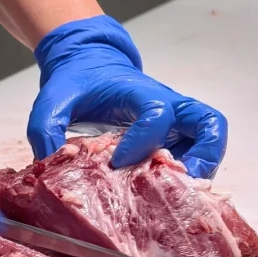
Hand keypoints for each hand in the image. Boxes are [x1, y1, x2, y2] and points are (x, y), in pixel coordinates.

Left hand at [27, 18, 226, 179]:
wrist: (88, 65)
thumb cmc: (76, 83)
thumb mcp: (53, 100)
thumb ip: (46, 129)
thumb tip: (50, 165)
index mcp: (139, 92)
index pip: (156, 113)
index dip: (143, 140)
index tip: (117, 163)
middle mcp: (166, 104)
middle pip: (208, 122)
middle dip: (201, 156)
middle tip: (178, 184)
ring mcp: (175, 120)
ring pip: (211, 136)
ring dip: (205, 164)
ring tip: (183, 191)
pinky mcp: (174, 134)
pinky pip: (199, 148)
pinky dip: (194, 168)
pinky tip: (170, 188)